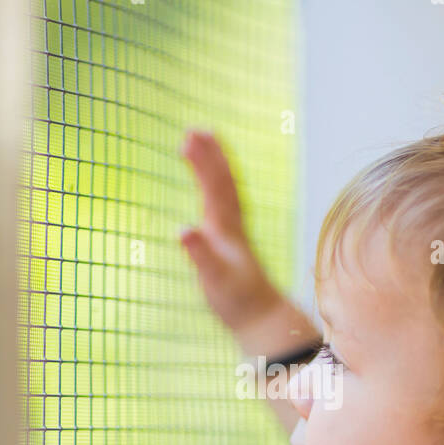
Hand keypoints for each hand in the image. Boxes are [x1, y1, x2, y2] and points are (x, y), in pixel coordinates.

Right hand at [179, 128, 284, 334]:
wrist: (260, 316)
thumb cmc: (235, 300)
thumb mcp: (213, 278)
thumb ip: (199, 254)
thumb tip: (183, 229)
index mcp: (225, 228)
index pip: (214, 187)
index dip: (203, 162)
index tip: (190, 137)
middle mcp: (231, 224)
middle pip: (221, 182)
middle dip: (208, 154)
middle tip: (193, 128)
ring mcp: (232, 231)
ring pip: (225, 189)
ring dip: (214, 164)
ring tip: (203, 141)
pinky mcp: (230, 241)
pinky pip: (223, 203)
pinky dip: (216, 185)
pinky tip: (209, 182)